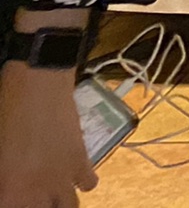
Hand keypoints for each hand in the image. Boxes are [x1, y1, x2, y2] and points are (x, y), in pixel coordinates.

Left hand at [0, 62, 95, 207]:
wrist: (37, 84)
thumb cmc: (4, 113)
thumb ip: (3, 174)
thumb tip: (8, 179)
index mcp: (10, 192)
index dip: (11, 202)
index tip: (10, 196)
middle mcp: (39, 192)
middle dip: (38, 206)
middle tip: (28, 197)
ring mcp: (64, 177)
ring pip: (70, 207)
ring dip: (59, 203)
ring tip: (50, 196)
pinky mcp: (82, 159)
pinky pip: (89, 184)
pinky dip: (82, 184)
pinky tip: (70, 176)